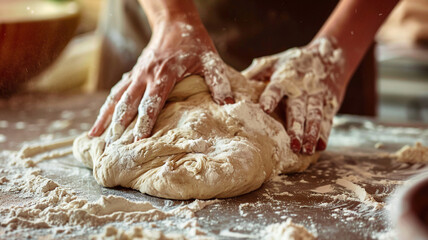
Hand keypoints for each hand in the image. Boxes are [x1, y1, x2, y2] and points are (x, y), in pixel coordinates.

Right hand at [89, 21, 233, 142]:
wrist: (175, 22)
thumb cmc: (194, 43)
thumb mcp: (210, 60)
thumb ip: (218, 82)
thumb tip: (228, 105)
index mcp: (164, 73)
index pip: (151, 102)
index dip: (145, 122)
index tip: (138, 141)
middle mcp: (145, 75)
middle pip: (128, 103)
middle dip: (120, 126)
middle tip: (113, 148)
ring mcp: (137, 74)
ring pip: (117, 98)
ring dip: (106, 118)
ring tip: (95, 138)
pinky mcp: (134, 74)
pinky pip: (116, 92)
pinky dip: (106, 108)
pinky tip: (99, 122)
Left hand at [243, 38, 345, 154]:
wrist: (329, 55)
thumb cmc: (292, 62)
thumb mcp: (273, 62)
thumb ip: (256, 73)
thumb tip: (232, 84)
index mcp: (284, 77)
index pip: (276, 88)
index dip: (270, 98)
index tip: (264, 109)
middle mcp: (302, 88)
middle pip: (299, 109)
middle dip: (297, 127)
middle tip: (293, 144)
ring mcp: (317, 96)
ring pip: (315, 116)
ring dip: (311, 134)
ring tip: (306, 150)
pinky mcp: (329, 103)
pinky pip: (327, 119)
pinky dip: (325, 133)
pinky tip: (320, 147)